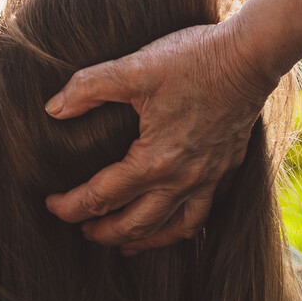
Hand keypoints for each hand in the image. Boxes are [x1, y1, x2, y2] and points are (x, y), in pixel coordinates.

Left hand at [44, 21, 277, 251]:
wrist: (250, 56)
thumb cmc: (193, 59)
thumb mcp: (134, 67)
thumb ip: (89, 87)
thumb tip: (52, 109)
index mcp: (153, 161)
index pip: (101, 197)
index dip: (70, 206)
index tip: (51, 205)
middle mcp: (181, 180)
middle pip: (134, 224)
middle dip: (104, 232)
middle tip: (83, 231)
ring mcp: (208, 179)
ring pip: (172, 229)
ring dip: (143, 240)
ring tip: (124, 244)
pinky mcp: (226, 171)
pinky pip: (202, 215)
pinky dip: (181, 227)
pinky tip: (170, 224)